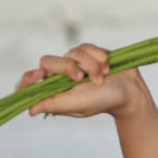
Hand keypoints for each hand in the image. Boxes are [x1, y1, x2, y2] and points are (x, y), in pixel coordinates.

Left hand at [20, 43, 146, 121]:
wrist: (129, 91)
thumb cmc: (102, 101)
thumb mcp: (76, 105)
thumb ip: (53, 104)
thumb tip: (31, 110)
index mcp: (55, 89)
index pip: (30, 81)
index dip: (29, 78)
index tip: (39, 75)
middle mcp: (61, 74)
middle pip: (47, 61)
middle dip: (67, 68)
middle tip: (80, 79)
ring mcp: (75, 62)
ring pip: (70, 53)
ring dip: (89, 66)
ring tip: (101, 78)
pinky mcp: (88, 52)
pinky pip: (86, 47)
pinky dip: (98, 58)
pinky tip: (107, 67)